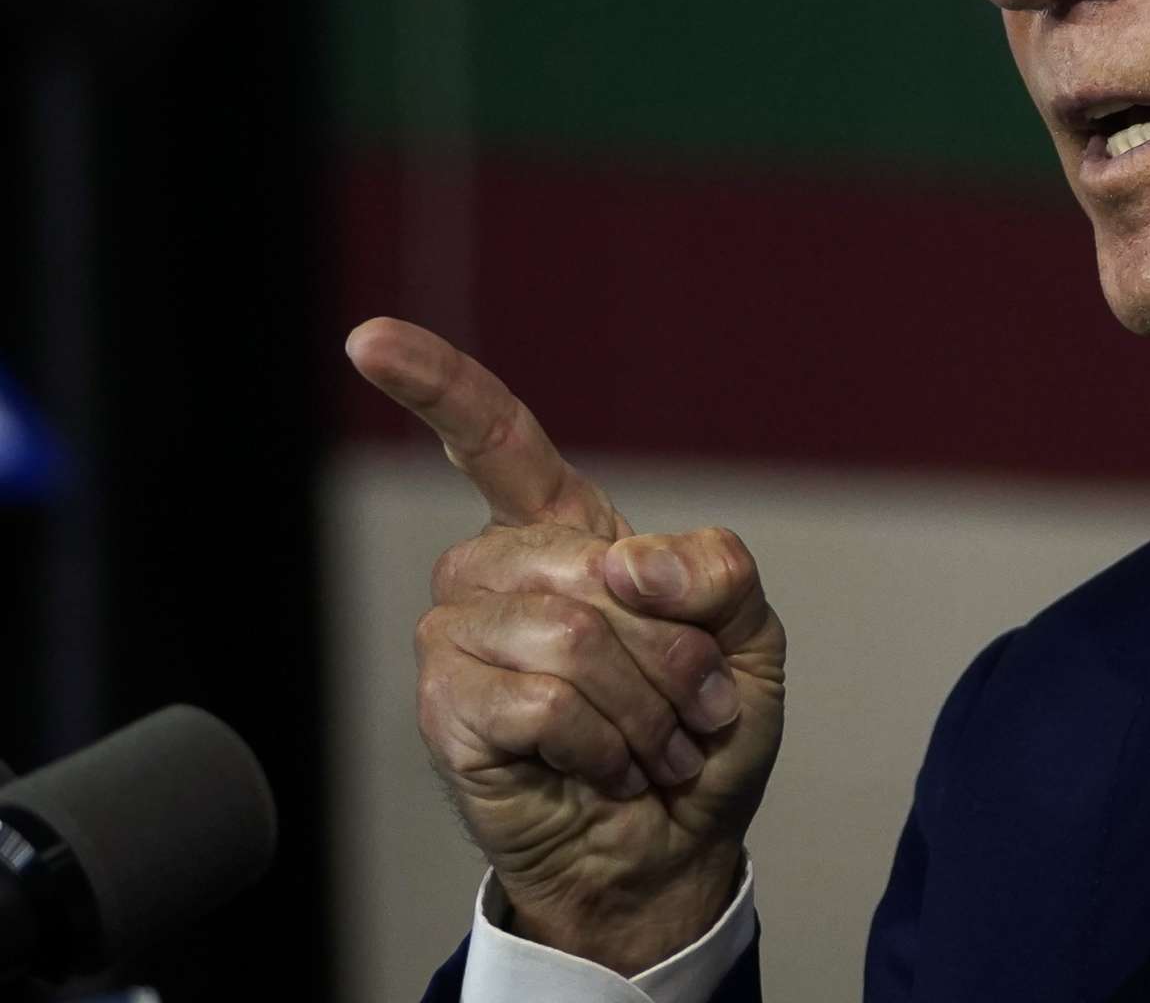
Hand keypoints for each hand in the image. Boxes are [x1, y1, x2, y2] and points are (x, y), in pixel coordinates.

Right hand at [348, 317, 787, 973]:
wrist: (672, 845)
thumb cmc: (702, 733)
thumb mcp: (747, 635)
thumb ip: (715, 572)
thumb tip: (628, 558)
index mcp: (565, 530)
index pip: (491, 438)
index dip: (434, 384)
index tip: (367, 339)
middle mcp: (496, 573)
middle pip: (594, 569)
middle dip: (671, 650)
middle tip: (688, 706)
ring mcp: (459, 640)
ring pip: (572, 637)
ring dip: (644, 707)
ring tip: (649, 743)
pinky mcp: (446, 711)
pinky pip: (544, 702)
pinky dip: (602, 744)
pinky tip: (600, 768)